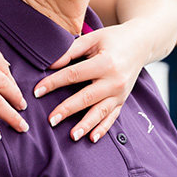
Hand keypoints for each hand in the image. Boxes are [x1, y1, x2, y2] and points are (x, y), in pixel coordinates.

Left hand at [33, 22, 146, 142]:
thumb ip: (70, 51)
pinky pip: (112, 117)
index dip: (54, 83)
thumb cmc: (112, 39)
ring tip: (72, 136)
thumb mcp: (92, 38)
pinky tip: (92, 138)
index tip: (37, 90)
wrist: (140, 44)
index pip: (74, 75)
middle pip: (87, 98)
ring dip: (86, 125)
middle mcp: (115, 81)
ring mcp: (120, 93)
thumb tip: (49, 64)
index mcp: (105, 63)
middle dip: (68, 109)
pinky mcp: (122, 100)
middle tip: (51, 120)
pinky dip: (103, 129)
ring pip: (101, 112)